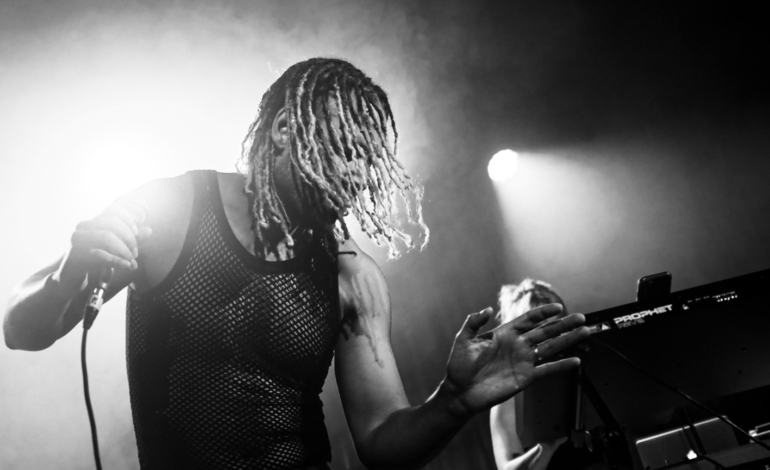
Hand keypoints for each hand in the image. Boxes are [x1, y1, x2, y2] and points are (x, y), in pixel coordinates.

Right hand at [55, 199, 151, 291]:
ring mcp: (78, 238)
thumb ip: (131, 240)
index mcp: (95, 222)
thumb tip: (149, 230)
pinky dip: (117, 260)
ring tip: (131, 262)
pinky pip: (99, 253)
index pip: (113, 209)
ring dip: (124, 250)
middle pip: (112, 222)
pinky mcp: (75, 253)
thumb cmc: (94, 262)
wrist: (70, 279)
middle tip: (135, 254)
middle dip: (129, 238)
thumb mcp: (115, 250)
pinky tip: (127, 266)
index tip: (137, 233)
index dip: (128, 218)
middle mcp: (85, 226)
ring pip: (106, 236)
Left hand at [441, 304, 588, 417]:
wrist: (460, 392)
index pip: (528, 320)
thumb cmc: (459, 366)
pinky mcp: (525, 377)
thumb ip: (473, 322)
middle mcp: (517, 346)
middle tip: (581, 318)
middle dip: (563, 324)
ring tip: (584, 332)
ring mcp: (523, 361)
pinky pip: (546, 370)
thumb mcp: (463, 340)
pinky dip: (561, 366)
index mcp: (504, 334)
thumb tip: (488, 309)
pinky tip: (575, 361)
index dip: (543, 313)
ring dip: (567, 341)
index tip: (558, 308)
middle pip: (545, 332)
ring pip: (550, 348)